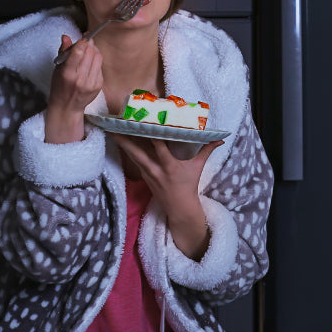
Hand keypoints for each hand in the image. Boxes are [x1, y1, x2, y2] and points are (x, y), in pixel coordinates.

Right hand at [46, 34, 102, 143]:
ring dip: (94, 51)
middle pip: (90, 53)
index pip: (78, 52)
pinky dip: (96, 61)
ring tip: (88, 50)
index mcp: (67, 74)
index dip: (82, 42)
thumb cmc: (60, 86)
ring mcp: (91, 83)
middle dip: (89, 44)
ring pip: (98, 58)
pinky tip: (90, 62)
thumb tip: (66, 36)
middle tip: (86, 42)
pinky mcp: (98, 85)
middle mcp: (80, 79)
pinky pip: (100, 66)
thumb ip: (63, 51)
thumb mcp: (57, 69)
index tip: (83, 37)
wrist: (67, 107)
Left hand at [113, 134, 224, 258]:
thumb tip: (220, 139)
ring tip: (112, 130)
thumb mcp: (198, 167)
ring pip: (132, 156)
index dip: (152, 136)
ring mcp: (148, 173)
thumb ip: (207, 150)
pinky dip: (128, 150)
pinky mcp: (144, 176)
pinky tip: (121, 140)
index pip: (159, 148)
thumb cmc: (189, 185)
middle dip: (126, 140)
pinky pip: (134, 160)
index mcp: (169, 166)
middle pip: (137, 153)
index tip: (146, 123)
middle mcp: (156, 169)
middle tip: (115, 127)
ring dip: (122, 143)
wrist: (179, 207)